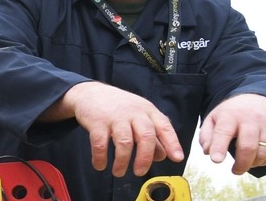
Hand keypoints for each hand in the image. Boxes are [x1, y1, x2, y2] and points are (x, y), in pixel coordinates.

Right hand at [55, 82, 184, 176]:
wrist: (89, 92)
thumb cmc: (118, 107)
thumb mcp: (139, 115)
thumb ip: (152, 133)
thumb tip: (162, 155)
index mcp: (147, 111)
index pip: (164, 127)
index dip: (172, 143)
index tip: (177, 158)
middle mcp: (134, 113)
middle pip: (146, 136)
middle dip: (145, 158)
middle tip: (140, 172)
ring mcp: (115, 117)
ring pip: (124, 142)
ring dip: (122, 161)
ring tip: (119, 172)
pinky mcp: (97, 121)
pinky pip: (100, 143)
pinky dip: (100, 158)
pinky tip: (100, 165)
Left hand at [200, 94, 265, 174]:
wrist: (259, 99)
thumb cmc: (233, 114)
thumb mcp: (214, 118)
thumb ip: (206, 135)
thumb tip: (208, 152)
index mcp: (230, 116)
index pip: (223, 132)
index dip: (219, 147)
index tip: (216, 160)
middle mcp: (250, 119)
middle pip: (248, 146)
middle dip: (241, 164)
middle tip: (235, 170)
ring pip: (263, 152)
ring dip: (253, 163)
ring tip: (246, 162)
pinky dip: (265, 161)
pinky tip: (257, 159)